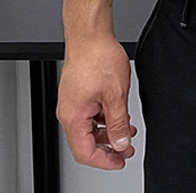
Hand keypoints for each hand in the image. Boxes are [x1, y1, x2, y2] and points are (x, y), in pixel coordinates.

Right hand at [56, 34, 138, 169]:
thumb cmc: (97, 57)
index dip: (104, 161)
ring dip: (108, 132)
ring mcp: (72, 102)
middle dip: (108, 147)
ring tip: (127, 131)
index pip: (85, 152)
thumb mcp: (116, 94)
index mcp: (73, 117)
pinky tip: (119, 114)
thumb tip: (120, 143)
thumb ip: (118, 122)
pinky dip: (105, 118)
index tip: (120, 161)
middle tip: (126, 149)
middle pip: (86, 142)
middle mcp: (69, 111)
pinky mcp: (78, 92)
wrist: (90, 34)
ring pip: (89, 127)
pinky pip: (90, 113)